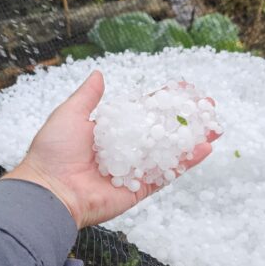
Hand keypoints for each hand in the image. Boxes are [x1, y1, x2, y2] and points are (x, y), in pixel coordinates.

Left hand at [3, 71, 218, 228]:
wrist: (49, 191)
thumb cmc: (54, 152)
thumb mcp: (70, 115)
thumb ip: (88, 97)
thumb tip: (98, 74)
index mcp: (109, 132)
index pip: (143, 113)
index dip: (164, 102)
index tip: (184, 91)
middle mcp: (124, 151)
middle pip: (162, 132)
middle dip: (186, 120)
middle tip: (208, 108)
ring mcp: (134, 171)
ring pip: (169, 153)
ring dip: (193, 140)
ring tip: (215, 128)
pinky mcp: (139, 190)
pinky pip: (166, 175)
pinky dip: (186, 163)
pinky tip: (204, 149)